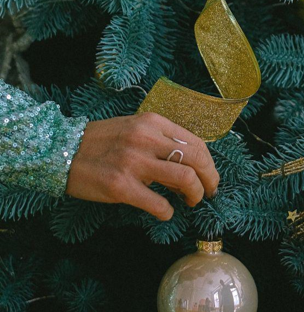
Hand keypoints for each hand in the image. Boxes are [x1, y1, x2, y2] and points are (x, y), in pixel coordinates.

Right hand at [66, 112, 219, 220]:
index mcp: (153, 123)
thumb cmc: (102, 140)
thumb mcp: (136, 129)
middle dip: (210, 179)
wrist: (62, 150)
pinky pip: (157, 203)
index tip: (210, 177)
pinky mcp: (120, 187)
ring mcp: (134, 162)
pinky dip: (167, 211)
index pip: (196, 143)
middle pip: (197, 159)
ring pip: (184, 178)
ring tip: (191, 201)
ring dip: (195, 194)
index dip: (210, 164)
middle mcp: (147, 139)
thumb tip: (190, 164)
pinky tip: (165, 212)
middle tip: (208, 192)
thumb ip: (161, 141)